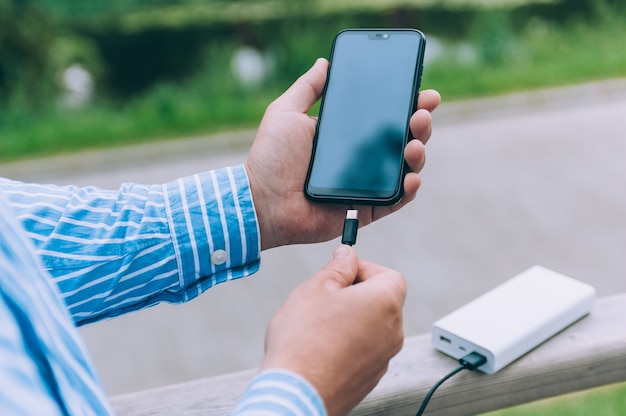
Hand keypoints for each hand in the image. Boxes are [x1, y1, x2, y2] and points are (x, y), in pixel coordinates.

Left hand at [245, 58, 440, 249]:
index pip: (383, 117)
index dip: (407, 104)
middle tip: (421, 114)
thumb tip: (325, 62)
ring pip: (404, 168)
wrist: (261, 200)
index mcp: (345, 135)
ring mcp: (365, 185)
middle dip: (419, 125)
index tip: (424, 93)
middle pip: (401, 139)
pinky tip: (412, 177)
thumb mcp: (286, 112)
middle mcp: (359, 159)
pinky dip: (408, 190)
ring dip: (417, 153)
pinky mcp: (365, 210)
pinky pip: (395, 201)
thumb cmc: (271, 157)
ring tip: (414, 142)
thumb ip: (308, 88)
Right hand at [261, 245, 406, 415]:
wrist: (296, 393)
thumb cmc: (303, 339)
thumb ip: (337, 267)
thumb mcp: (316, 288)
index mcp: (385, 302)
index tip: (340, 272)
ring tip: (317, 326)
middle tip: (323, 299)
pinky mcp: (370, 379)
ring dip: (349, 320)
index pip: (388, 274)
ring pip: (371, 327)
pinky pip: (363, 351)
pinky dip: (346, 345)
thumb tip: (347, 255)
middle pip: (380, 301)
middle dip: (354, 294)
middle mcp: (393, 331)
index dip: (364, 269)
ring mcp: (383, 358)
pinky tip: (319, 348)